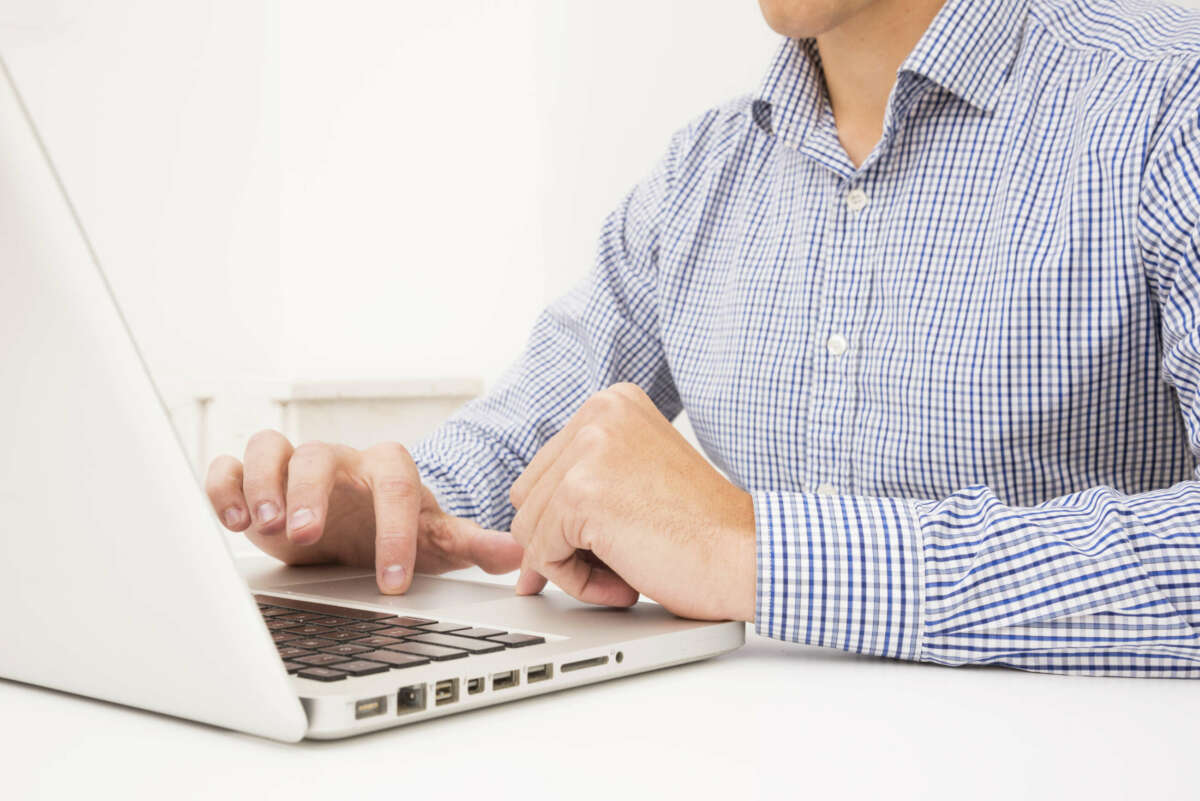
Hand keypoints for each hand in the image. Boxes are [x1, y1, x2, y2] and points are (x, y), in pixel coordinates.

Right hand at [204, 432, 523, 593]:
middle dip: (310, 491)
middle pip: (321, 455)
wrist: (356, 527)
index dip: (394, 530)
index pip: (395, 484)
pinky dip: (224, 484)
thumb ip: (470, 544)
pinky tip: (231, 519)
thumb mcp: (434, 541)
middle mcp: (339, 460)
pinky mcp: (255, 480)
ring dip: (262, 482)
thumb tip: (516, 552)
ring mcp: (294, 465)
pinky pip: (230, 464)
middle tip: (304, 532)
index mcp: (388, 470)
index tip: (393, 582)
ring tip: (262, 524)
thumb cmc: (393, 531)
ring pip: (270, 447)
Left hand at [508, 384, 755, 620]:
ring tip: (627, 572)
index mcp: (613, 404)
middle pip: (529, 495)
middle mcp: (598, 414)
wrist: (749, 556)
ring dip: (571, 564)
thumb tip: (521, 535)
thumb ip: (587, 483)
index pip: (546, 470)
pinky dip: (576, 582)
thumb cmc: (706, 530)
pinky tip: (625, 583)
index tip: (612, 542)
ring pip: (529, 526)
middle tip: (621, 563)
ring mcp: (588, 450)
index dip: (570, 521)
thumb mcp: (638, 478)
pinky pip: (541, 553)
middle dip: (565, 541)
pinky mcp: (579, 493)